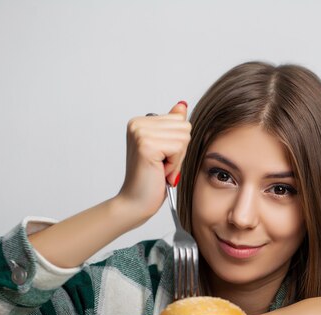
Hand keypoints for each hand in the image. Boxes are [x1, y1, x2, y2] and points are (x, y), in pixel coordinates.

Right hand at [119, 101, 190, 218]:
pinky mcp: (146, 145)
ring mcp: (140, 133)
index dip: (178, 143)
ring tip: (160, 168)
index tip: (161, 157)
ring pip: (183, 137)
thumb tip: (182, 105)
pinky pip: (179, 148)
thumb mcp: (167, 149)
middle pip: (184, 127)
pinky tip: (159, 171)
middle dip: (179, 151)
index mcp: (140, 122)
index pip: (179, 120)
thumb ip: (172, 126)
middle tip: (161, 165)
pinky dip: (174, 164)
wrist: (136, 202)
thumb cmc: (151, 179)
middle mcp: (137, 124)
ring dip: (177, 159)